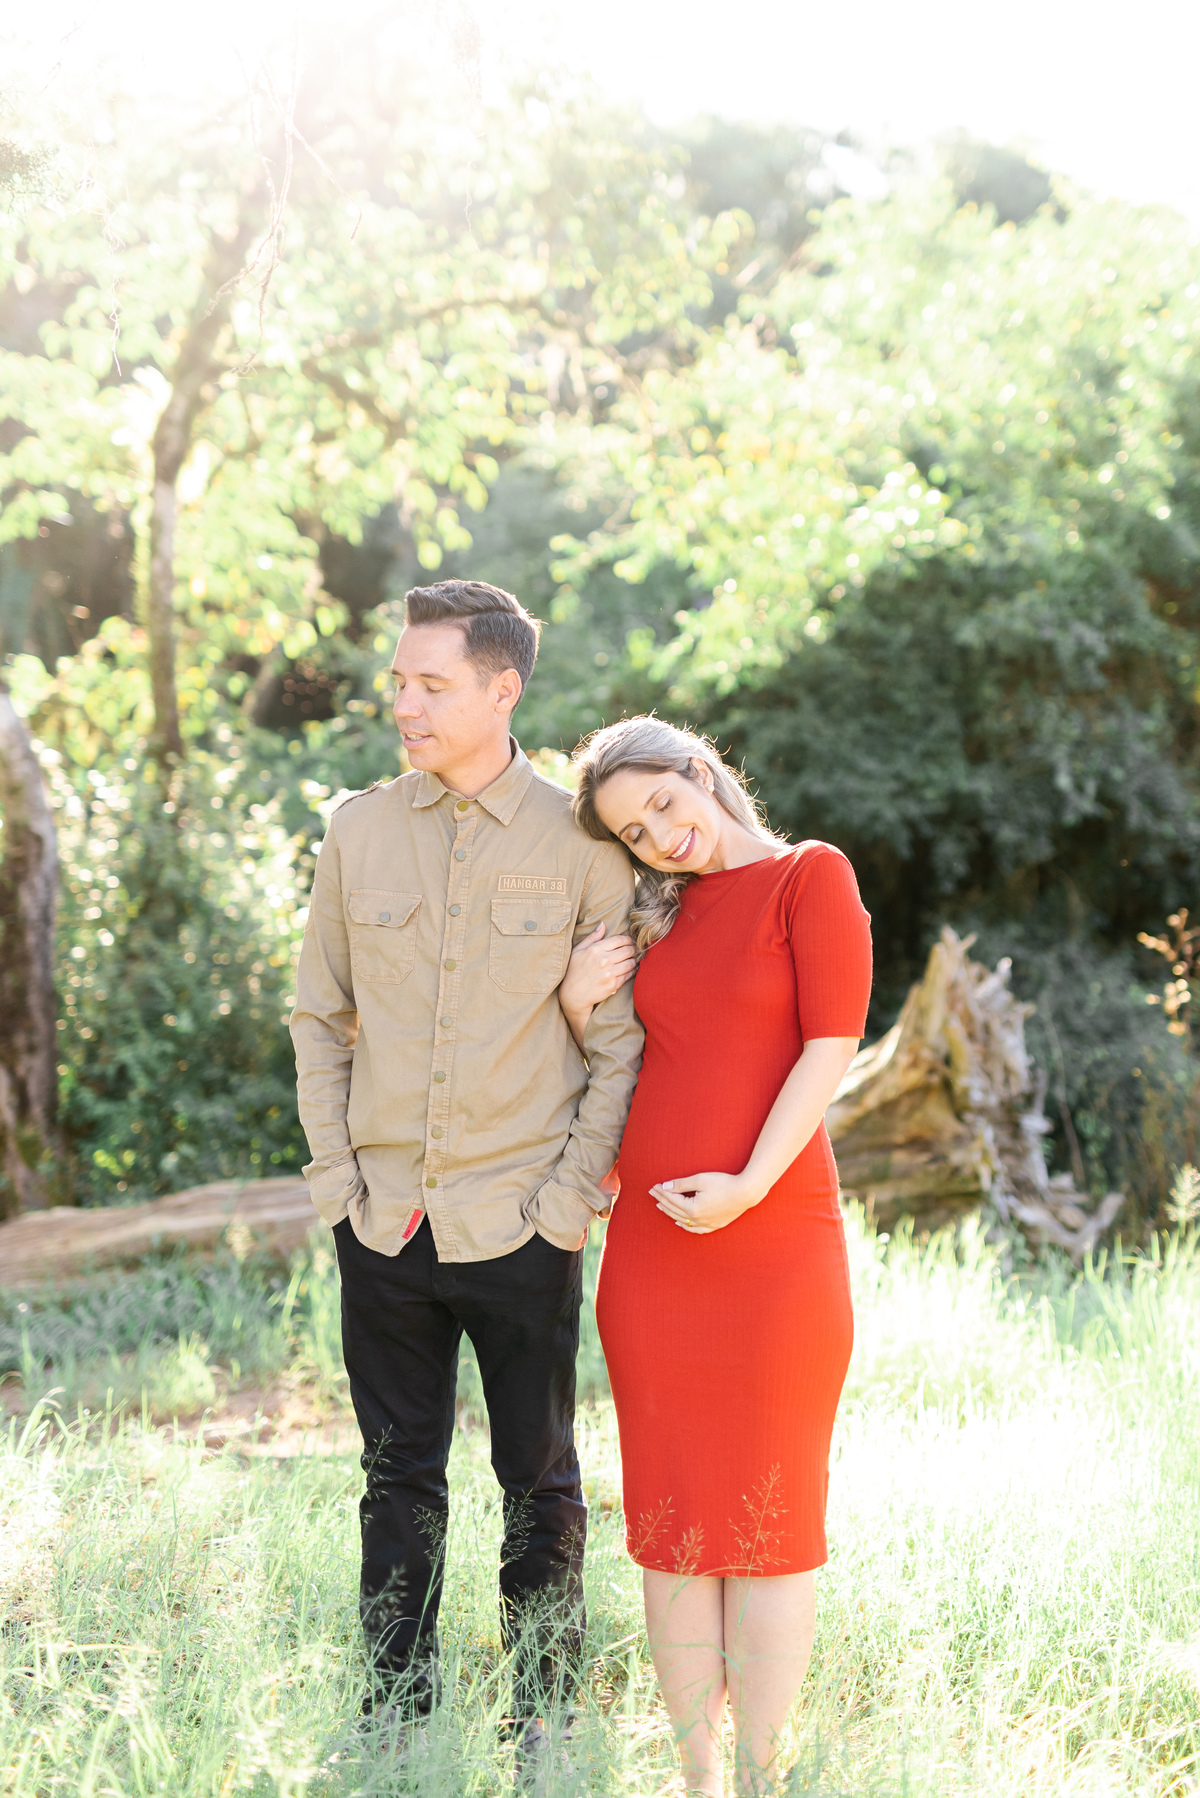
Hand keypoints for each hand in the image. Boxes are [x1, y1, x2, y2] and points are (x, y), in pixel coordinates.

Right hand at [559, 921, 636, 1015]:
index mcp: (595, 949)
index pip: (619, 940)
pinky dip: (633, 971)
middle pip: (628, 950)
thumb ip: (592, 937)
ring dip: (635, 960)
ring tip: (634, 958)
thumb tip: (603, 924)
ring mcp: (609, 973)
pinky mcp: (614, 985)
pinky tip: (633, 969)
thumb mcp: (578, 950)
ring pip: (631, 962)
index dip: (628, 939)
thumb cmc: (574, 970)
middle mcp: (604, 960)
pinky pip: (629, 975)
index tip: (630, 940)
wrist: (573, 994)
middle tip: (635, 949)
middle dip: (634, 948)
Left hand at [650, 1171, 765, 1233]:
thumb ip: (681, 1184)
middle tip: (653, 1193)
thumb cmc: (724, 1183)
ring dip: (670, 1213)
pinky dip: (685, 1226)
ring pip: (683, 1221)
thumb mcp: (700, 1179)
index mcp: (692, 1208)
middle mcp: (697, 1219)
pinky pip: (695, 1230)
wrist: (746, 1192)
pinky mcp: (714, 1225)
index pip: (672, 1200)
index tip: (654, 1187)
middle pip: (675, 1210)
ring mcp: (706, 1224)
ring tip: (661, 1206)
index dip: (661, 1192)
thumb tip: (665, 1187)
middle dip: (662, 1201)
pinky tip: (679, 1223)